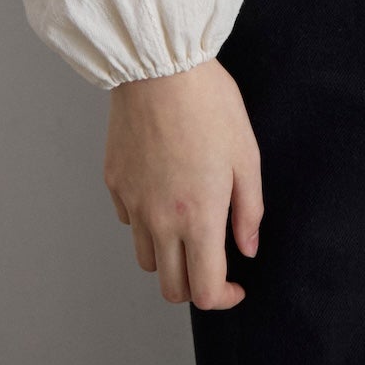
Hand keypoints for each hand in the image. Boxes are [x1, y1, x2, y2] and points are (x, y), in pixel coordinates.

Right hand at [104, 59, 262, 308]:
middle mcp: (159, 220)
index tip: (237, 285)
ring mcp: (132, 203)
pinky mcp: (114, 183)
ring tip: (187, 225)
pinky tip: (163, 192)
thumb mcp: (247, 156)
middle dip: (195, 286)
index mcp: (198, 218)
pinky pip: (128, 221)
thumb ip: (249, 211)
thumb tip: (248, 248)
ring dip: (169, 257)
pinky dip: (145, 222)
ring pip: (147, 259)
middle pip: (171, 288)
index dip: (225, 299)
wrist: (161, 66)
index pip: (205, 291)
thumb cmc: (210, 105)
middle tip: (213, 261)